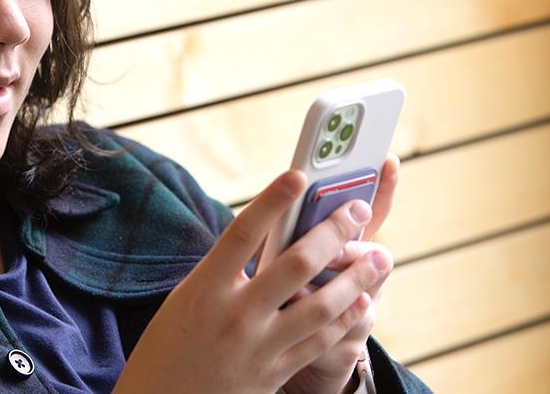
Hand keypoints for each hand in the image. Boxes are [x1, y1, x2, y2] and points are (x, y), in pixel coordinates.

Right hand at [113, 158, 396, 393]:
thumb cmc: (169, 346)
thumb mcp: (186, 300)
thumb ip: (224, 271)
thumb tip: (265, 237)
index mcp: (203, 289)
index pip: (243, 234)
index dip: (272, 202)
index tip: (299, 175)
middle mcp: (234, 315)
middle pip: (296, 264)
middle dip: (335, 233)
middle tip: (360, 211)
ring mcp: (258, 347)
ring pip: (321, 306)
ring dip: (357, 278)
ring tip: (381, 258)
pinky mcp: (274, 374)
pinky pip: (320, 342)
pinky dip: (346, 319)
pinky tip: (363, 302)